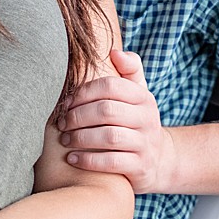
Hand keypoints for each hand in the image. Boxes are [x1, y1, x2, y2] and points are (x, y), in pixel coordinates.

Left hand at [59, 49, 177, 192]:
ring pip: (110, 137)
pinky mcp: (142, 167)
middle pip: (106, 111)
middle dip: (77, 116)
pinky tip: (72, 158)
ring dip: (80, 138)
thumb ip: (128, 70)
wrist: (157, 161)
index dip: (82, 93)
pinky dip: (88, 160)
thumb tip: (114, 51)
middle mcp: (148, 119)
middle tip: (60, 123)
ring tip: (64, 140)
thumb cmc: (134, 120)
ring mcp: (146, 144)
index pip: (110, 86)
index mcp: (143, 97)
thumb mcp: (136, 94)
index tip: (64, 103)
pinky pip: (112, 162)